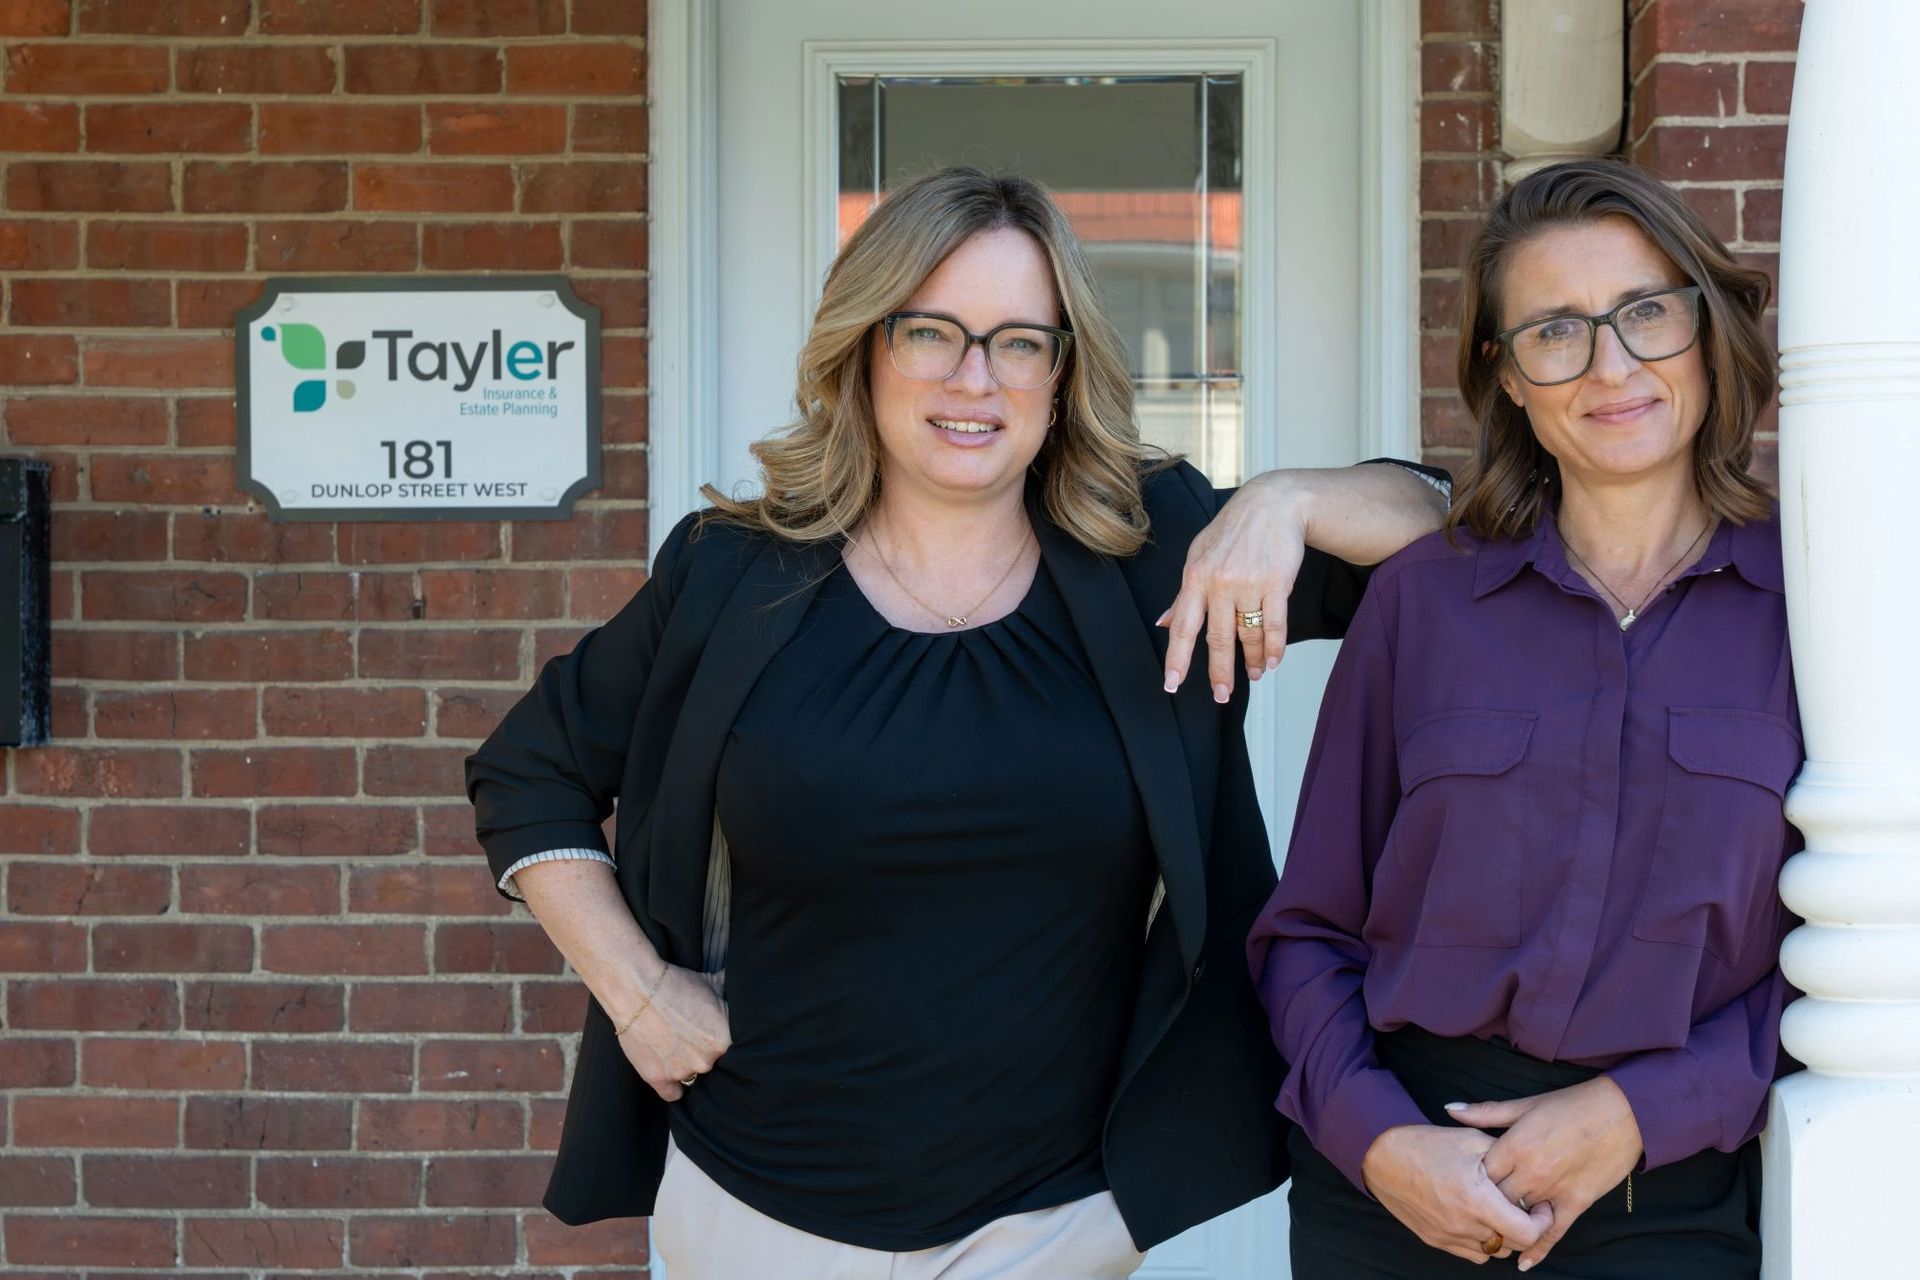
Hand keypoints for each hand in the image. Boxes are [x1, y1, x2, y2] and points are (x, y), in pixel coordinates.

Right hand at [608, 961, 731, 1102]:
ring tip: (675, 1043)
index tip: (709, 1030)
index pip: (731, 1048)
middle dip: (703, 1050)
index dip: (719, 1038)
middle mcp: (706, 1061)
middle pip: (712, 1062)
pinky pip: (673, 1094)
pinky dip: (672, 1086)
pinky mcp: (658, 1078)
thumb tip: (747, 990)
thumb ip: (732, 996)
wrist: (635, 988)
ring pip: (694, 1076)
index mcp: (724, 1040)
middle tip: (690, 1033)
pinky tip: (671, 1071)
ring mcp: (681, 1072)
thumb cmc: (675, 984)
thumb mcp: (713, 983)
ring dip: (687, 1064)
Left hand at [1158, 471, 1306, 701]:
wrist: (1272, 505)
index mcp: (1195, 579)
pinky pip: (1275, 625)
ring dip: (1251, 660)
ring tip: (1254, 675)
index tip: (1171, 685)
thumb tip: (1162, 624)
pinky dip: (1274, 647)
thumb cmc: (1232, 531)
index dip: (1176, 659)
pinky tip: (1272, 661)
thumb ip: (1183, 595)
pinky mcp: (1276, 583)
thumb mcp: (1198, 556)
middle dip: (1219, 672)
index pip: (1182, 627)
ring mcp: (1249, 584)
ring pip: (1248, 634)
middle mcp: (1219, 583)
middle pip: (1217, 638)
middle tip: (1222, 695)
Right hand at [1360, 1124, 1549, 1263]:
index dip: (1541, 1222)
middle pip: (1513, 1245)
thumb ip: (1505, 1158)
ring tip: (1498, 1211)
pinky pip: (1473, 1254)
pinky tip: (1477, 1218)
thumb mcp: (1472, 1140)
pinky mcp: (1436, 1241)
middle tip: (1522, 1206)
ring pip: (1494, 1252)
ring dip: (1503, 1235)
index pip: (1526, 1233)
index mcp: (1476, 1199)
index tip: (1540, 1206)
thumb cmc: (1427, 1144)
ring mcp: (1448, 1236)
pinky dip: (1482, 1241)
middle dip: (1525, 1227)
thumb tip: (1529, 1172)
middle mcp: (1463, 1224)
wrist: (1382, 1157)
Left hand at [1447, 1076, 1643, 1270]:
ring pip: (1519, 1218)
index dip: (1468, 1181)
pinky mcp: (1576, 1202)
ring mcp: (1553, 1190)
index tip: (1462, 1184)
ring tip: (1492, 1231)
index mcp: (1515, 1145)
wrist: (1621, 1113)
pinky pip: (1553, 1233)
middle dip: (1483, 1205)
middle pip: (1495, 1199)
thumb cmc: (1570, 1105)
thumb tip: (1450, 1110)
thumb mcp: (1525, 1105)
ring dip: (1506, 1224)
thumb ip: (1486, 1112)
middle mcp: (1531, 1172)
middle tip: (1473, 1210)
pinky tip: (1523, 1262)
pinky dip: (1537, 1249)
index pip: (1479, 1174)